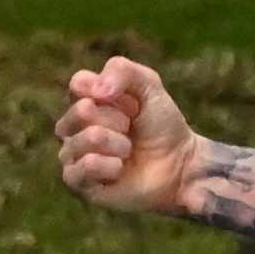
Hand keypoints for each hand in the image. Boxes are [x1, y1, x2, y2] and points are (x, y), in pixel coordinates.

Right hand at [55, 55, 198, 215]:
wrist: (181, 165)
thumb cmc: (162, 126)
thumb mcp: (149, 86)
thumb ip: (121, 70)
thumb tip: (96, 91)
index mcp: (84, 99)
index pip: (79, 83)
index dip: (111, 93)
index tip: (131, 105)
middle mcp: (73, 126)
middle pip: (81, 110)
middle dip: (116, 119)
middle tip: (130, 130)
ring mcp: (74, 154)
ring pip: (83, 139)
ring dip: (117, 143)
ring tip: (128, 151)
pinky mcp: (79, 182)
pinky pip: (82, 167)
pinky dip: (107, 165)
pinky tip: (120, 169)